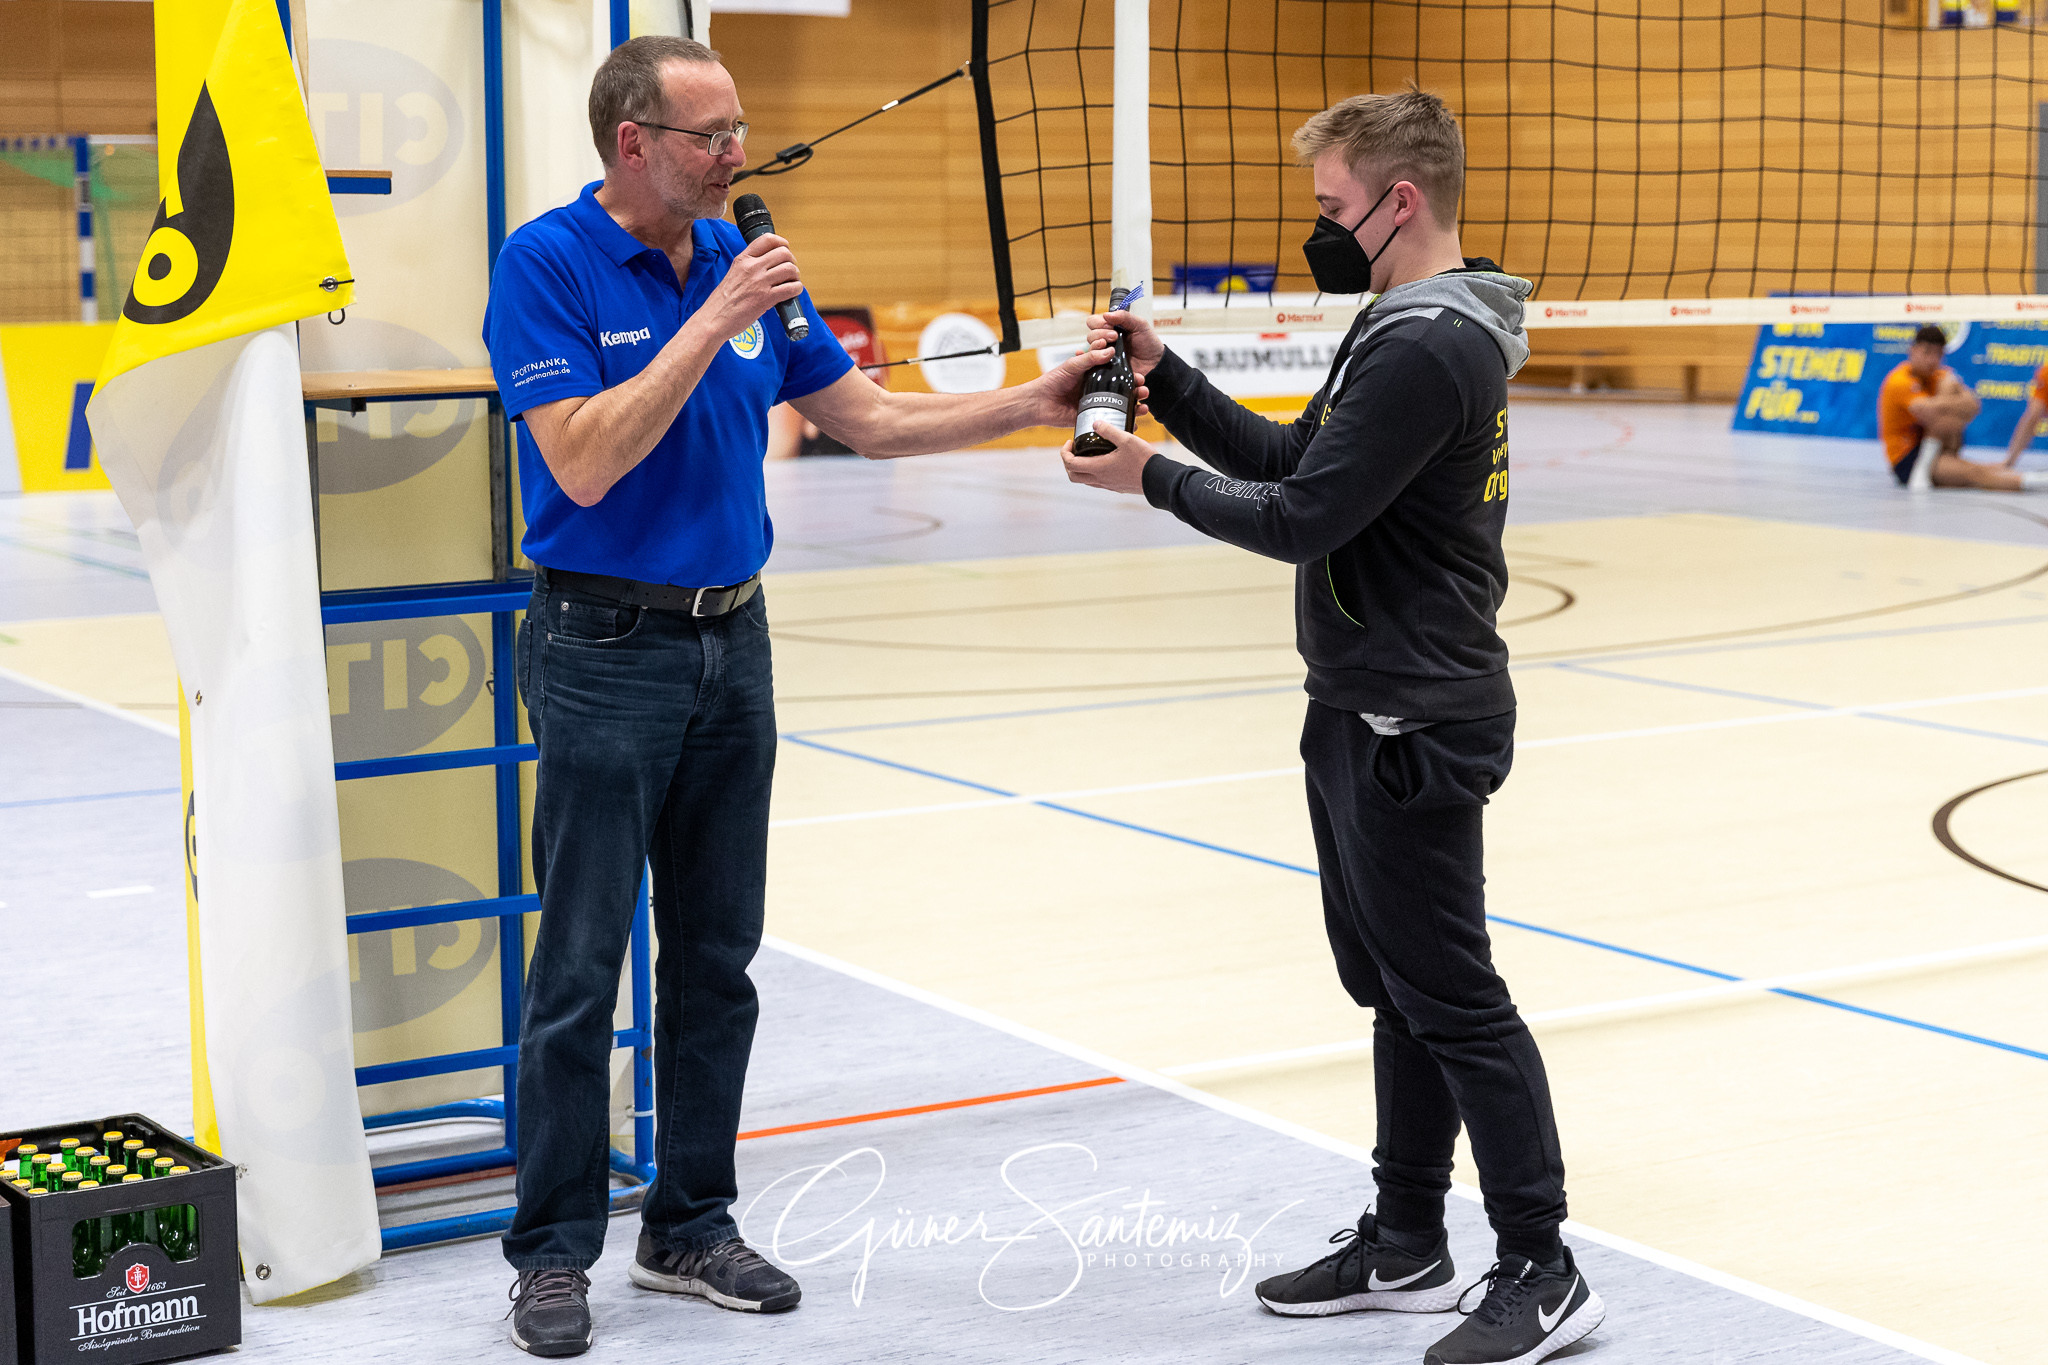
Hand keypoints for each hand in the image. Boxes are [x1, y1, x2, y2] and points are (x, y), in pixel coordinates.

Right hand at [703, 233, 800, 339]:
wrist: (713, 319)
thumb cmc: (722, 301)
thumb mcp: (733, 274)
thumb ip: (748, 267)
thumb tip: (767, 265)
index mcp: (743, 259)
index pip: (767, 239)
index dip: (782, 243)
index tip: (785, 251)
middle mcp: (751, 267)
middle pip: (783, 253)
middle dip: (791, 262)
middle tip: (790, 272)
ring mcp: (759, 282)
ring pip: (790, 269)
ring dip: (795, 276)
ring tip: (791, 282)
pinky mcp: (765, 299)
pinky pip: (791, 288)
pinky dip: (797, 289)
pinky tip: (792, 293)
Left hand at [1035, 341, 1149, 427]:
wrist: (1038, 403)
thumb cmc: (1052, 381)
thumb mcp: (1072, 365)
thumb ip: (1089, 358)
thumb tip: (1109, 351)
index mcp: (1095, 373)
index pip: (1117, 371)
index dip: (1129, 372)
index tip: (1138, 372)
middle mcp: (1098, 388)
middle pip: (1123, 388)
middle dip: (1136, 389)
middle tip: (1143, 388)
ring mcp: (1096, 403)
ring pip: (1120, 404)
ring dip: (1134, 404)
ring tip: (1143, 405)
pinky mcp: (1093, 417)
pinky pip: (1110, 420)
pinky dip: (1123, 423)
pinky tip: (1134, 424)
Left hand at [1060, 421, 1155, 494]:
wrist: (1159, 479)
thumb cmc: (1143, 460)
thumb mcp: (1126, 439)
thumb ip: (1109, 430)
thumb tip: (1095, 423)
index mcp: (1098, 468)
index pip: (1070, 464)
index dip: (1064, 452)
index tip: (1070, 441)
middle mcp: (1100, 480)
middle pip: (1073, 476)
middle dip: (1069, 463)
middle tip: (1074, 450)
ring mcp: (1109, 485)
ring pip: (1086, 480)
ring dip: (1081, 468)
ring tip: (1088, 453)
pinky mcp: (1117, 487)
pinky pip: (1098, 482)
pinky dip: (1094, 472)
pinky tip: (1104, 460)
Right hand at [1088, 308, 1164, 376]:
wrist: (1155, 363)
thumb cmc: (1148, 343)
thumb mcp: (1139, 324)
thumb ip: (1124, 317)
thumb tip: (1106, 315)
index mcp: (1111, 328)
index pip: (1093, 322)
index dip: (1098, 323)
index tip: (1110, 326)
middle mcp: (1106, 341)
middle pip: (1090, 336)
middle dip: (1100, 334)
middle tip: (1115, 337)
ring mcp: (1105, 354)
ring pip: (1091, 349)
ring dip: (1099, 346)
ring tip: (1113, 349)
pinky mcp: (1106, 367)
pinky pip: (1095, 364)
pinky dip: (1098, 360)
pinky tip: (1108, 359)